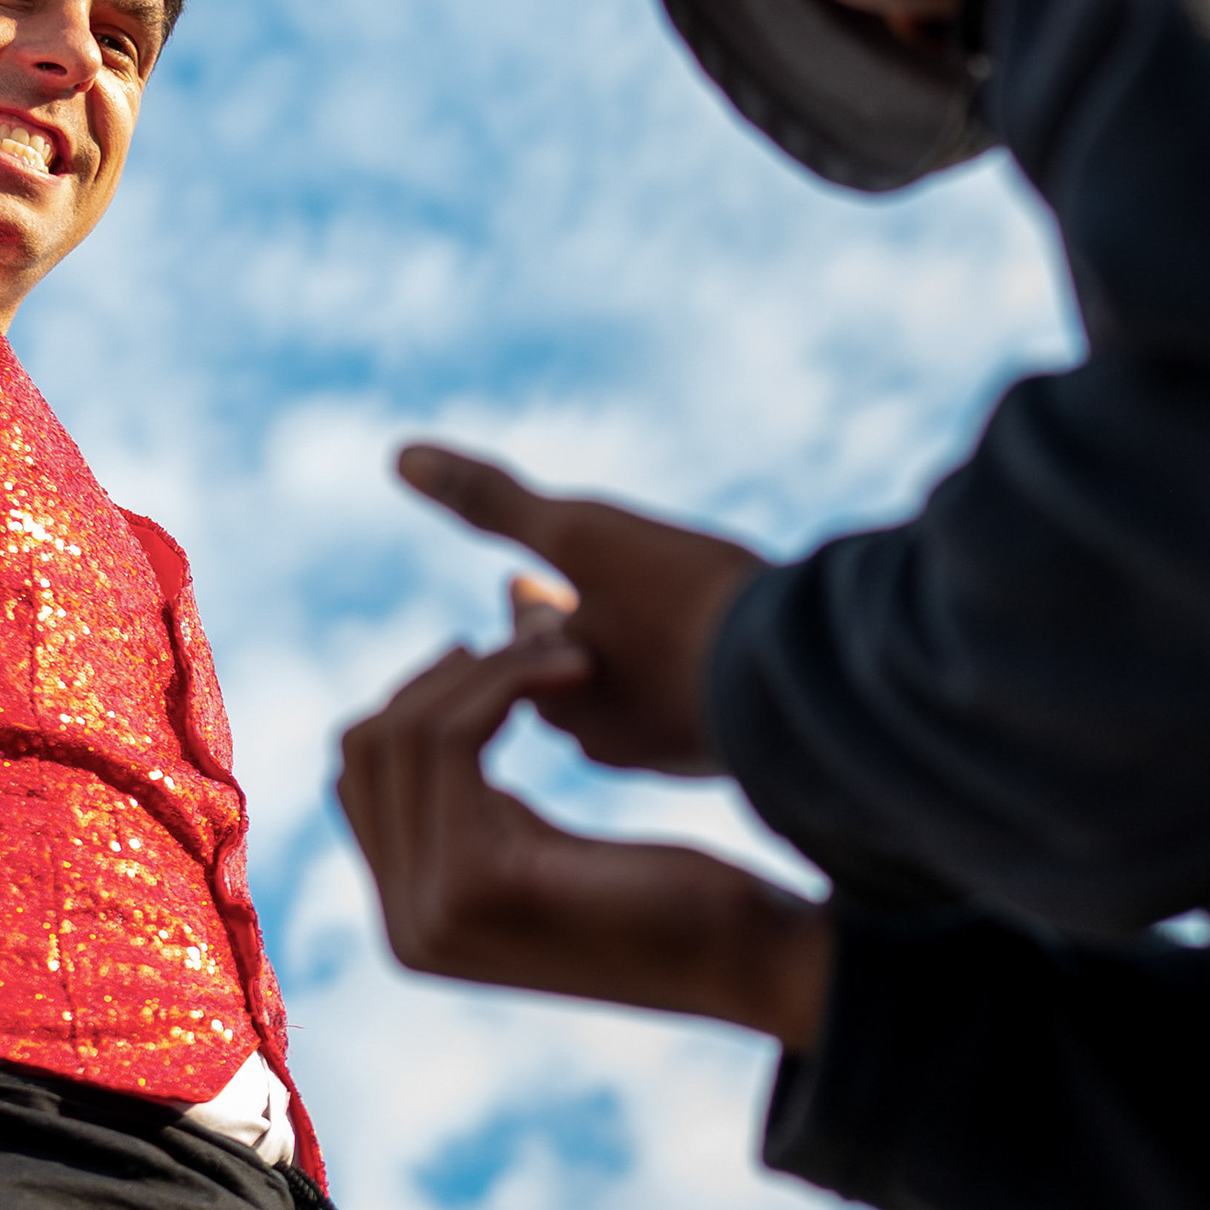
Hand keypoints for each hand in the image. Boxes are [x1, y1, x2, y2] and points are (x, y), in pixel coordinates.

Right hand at [337, 630, 827, 1050]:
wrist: (748, 960)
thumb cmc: (671, 899)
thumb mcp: (541, 849)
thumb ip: (474, 804)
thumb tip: (429, 702)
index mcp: (411, 918)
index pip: (356, 778)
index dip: (417, 701)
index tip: (499, 661)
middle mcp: (404, 927)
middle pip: (364, 751)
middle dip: (442, 678)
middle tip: (536, 647)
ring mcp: (431, 912)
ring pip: (405, 734)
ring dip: (487, 670)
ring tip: (569, 653)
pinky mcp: (473, 883)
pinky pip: (454, 739)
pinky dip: (508, 682)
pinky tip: (575, 669)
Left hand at [393, 445, 761, 775]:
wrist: (812, 680)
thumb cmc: (686, 606)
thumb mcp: (580, 534)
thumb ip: (491, 499)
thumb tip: (398, 456)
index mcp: (565, 700)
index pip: (521, 652)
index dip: (524, 613)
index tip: (519, 584)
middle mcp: (619, 741)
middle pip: (576, 682)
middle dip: (569, 642)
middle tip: (563, 605)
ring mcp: (686, 751)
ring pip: (642, 699)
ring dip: (634, 660)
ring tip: (642, 629)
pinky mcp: (751, 753)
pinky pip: (702, 712)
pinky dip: (694, 679)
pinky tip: (724, 661)